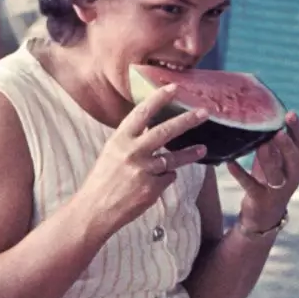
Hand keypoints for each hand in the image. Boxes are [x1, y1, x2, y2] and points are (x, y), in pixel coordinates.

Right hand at [74, 82, 207, 236]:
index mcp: (120, 139)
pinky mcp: (151, 189)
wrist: (94, 210)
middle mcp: (132, 152)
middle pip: (165, 131)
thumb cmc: (103, 181)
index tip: (174, 87)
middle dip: (187, 120)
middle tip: (204, 112)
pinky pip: (167, 179)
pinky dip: (164, 179)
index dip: (159, 98)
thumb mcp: (112, 153)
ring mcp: (143, 171)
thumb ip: (132, 140)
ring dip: (190, 153)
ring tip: (202, 148)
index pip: (142, 112)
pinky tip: (154, 183)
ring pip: (174, 158)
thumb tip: (152, 127)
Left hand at [225, 110, 298, 231]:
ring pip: (276, 174)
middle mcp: (291, 177)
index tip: (290, 114)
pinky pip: (250, 185)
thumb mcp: (274, 161)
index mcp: (296, 164)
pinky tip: (230, 163)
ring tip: (261, 144)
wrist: (263, 217)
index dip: (296, 130)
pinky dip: (240, 174)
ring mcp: (277, 190)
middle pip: (294, 160)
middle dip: (287, 146)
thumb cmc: (269, 182)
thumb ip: (273, 144)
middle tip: (279, 131)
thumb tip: (264, 115)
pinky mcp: (261, 200)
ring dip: (268, 159)